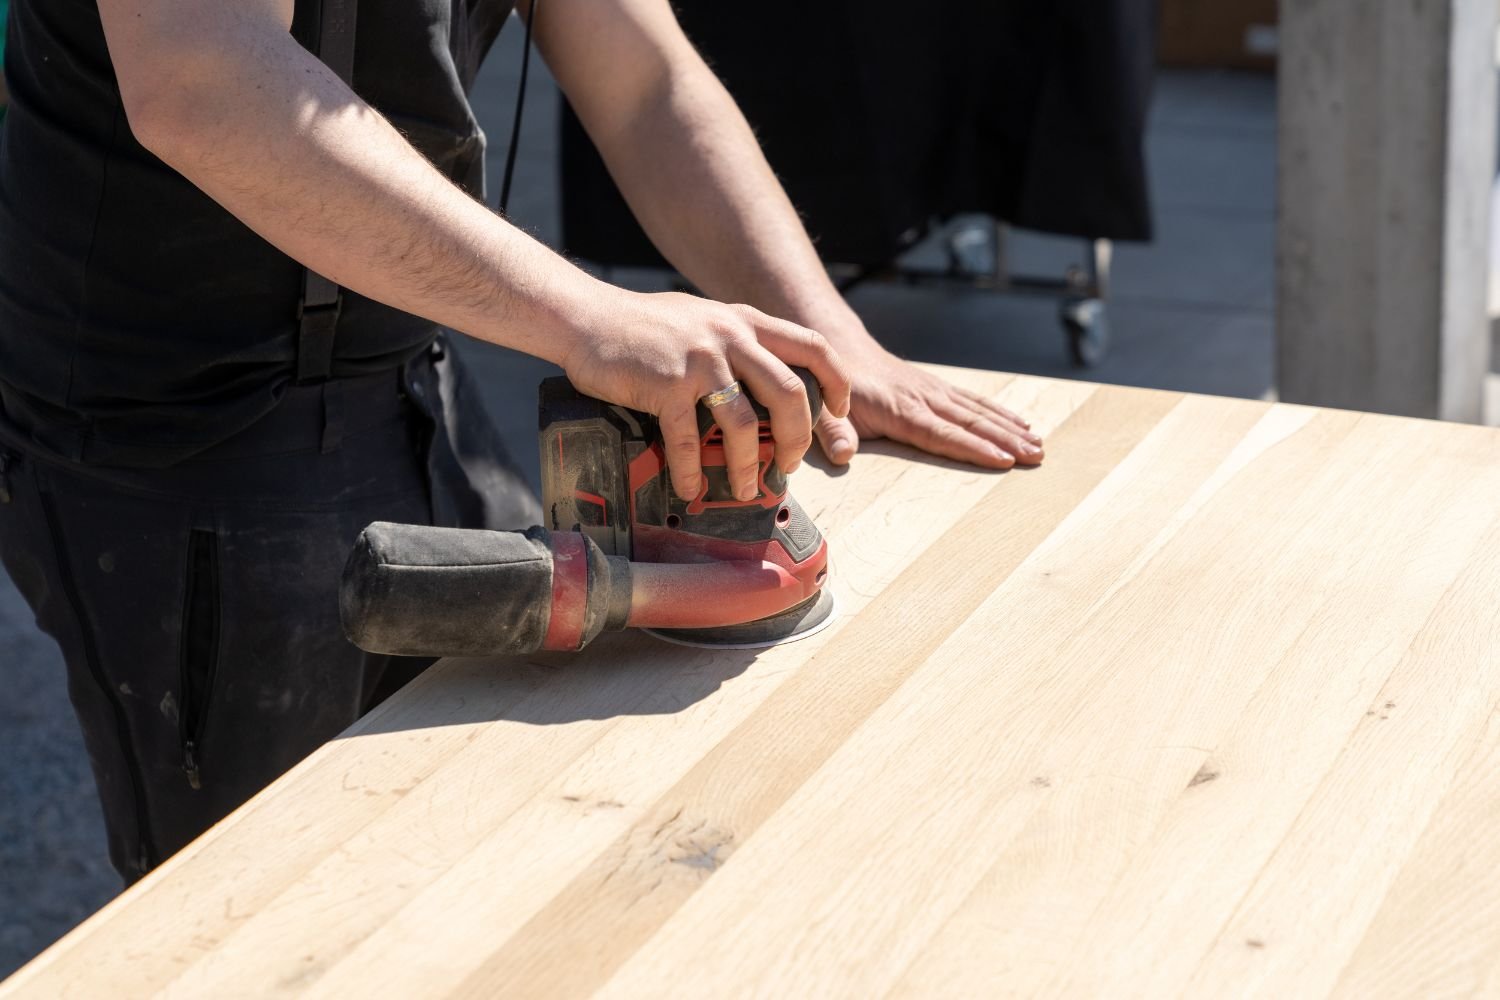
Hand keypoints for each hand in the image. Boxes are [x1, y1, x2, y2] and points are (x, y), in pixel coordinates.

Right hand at [562, 290, 851, 501]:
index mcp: (745, 321)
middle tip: (791, 464)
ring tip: (746, 488)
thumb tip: (763, 385)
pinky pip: (687, 439)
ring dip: (749, 465)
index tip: (838, 414)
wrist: (586, 317)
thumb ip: (735, 341)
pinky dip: (689, 471)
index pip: (813, 347)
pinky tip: (688, 489)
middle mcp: (730, 336)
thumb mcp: (703, 318)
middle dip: (798, 437)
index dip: (836, 383)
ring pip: (745, 422)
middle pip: (790, 392)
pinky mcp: (666, 384)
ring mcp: (699, 360)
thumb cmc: (643, 325)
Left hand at [814, 341, 1042, 468]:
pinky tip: (1020, 423)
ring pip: (979, 411)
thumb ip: (833, 433)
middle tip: (1036, 457)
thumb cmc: (832, 387)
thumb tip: (842, 455)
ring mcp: (933, 391)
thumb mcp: (823, 410)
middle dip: (1006, 441)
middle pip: (971, 422)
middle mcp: (924, 399)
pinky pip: (973, 401)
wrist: (839, 346)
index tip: (1004, 461)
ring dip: (1010, 428)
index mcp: (900, 410)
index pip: (943, 434)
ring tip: (1039, 445)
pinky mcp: (936, 387)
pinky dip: (999, 413)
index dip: (974, 448)